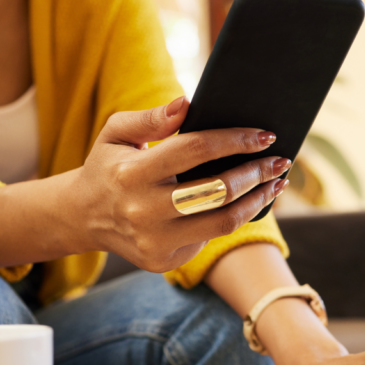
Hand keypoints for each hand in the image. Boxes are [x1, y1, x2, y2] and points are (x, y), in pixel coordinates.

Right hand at [72, 96, 289, 271]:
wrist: (84, 217)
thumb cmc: (110, 166)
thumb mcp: (116, 134)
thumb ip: (150, 118)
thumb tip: (187, 103)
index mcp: (131, 174)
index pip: (195, 150)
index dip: (235, 140)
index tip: (264, 135)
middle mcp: (142, 211)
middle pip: (218, 190)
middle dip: (257, 173)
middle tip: (280, 160)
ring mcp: (154, 241)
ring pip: (224, 222)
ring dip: (258, 200)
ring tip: (276, 183)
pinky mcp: (164, 261)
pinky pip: (211, 237)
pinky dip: (234, 217)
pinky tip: (248, 201)